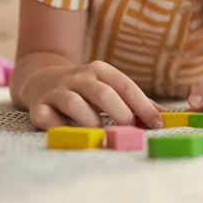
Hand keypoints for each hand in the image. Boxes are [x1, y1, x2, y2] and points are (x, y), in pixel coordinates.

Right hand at [28, 61, 163, 129]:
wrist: (42, 79)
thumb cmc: (88, 90)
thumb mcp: (111, 88)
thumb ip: (136, 102)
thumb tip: (164, 116)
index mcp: (100, 70)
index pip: (125, 86)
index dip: (143, 105)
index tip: (157, 123)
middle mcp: (79, 77)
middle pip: (103, 93)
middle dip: (120, 113)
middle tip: (129, 128)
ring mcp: (57, 91)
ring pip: (74, 104)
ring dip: (90, 121)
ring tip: (100, 130)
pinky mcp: (38, 106)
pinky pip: (46, 117)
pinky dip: (59, 127)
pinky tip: (70, 131)